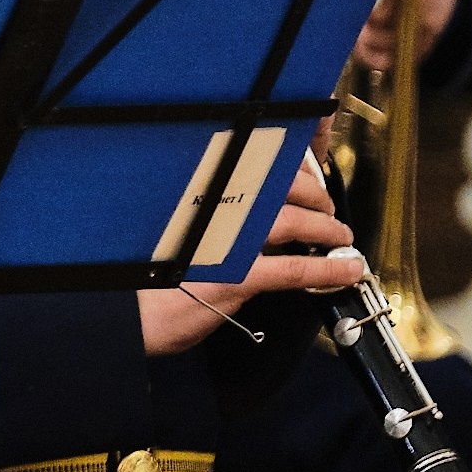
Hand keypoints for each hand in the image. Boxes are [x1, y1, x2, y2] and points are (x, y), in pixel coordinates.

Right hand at [137, 158, 362, 354]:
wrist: (125, 314)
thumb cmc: (142, 278)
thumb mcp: (172, 233)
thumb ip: (210, 221)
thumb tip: (249, 224)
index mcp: (197, 191)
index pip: (252, 162)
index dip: (287, 158)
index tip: (306, 162)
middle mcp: (212, 207)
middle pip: (277, 185)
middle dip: (311, 193)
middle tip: (323, 207)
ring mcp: (228, 240)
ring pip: (292, 222)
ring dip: (324, 228)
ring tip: (339, 237)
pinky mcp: (239, 277)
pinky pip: (295, 269)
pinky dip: (327, 269)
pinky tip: (346, 270)